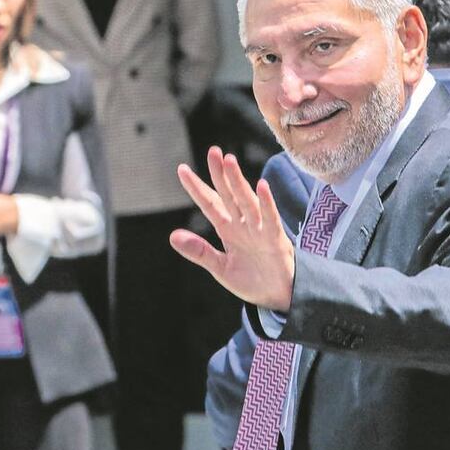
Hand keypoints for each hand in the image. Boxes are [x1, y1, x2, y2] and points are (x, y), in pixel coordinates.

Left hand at [170, 146, 295, 310]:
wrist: (277, 297)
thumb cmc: (251, 280)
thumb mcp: (220, 267)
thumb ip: (199, 251)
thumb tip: (172, 236)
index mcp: (228, 230)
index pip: (209, 204)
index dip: (196, 187)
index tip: (182, 169)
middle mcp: (243, 224)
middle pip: (228, 194)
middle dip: (220, 173)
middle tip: (213, 151)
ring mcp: (259, 229)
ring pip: (246, 201)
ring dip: (238, 181)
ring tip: (229, 161)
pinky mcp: (275, 239)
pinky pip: (270, 218)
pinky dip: (266, 203)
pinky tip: (261, 186)